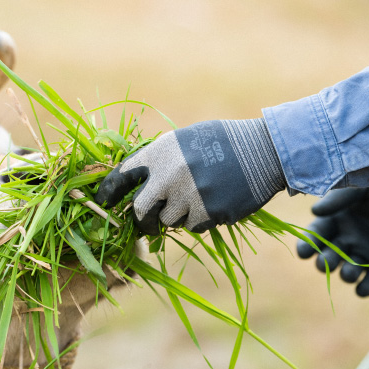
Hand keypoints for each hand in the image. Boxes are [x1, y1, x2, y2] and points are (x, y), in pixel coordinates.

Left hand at [94, 119, 285, 233]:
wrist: (264, 150)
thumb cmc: (222, 142)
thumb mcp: (184, 140)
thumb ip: (159, 161)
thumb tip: (135, 186)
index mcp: (160, 152)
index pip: (121, 177)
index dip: (108, 193)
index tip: (103, 204)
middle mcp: (169, 174)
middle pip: (140, 210)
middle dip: (142, 220)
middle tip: (148, 223)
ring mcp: (189, 196)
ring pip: (167, 221)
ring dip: (176, 216)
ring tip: (196, 197)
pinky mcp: (208, 213)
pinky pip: (191, 227)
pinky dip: (198, 220)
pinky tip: (212, 202)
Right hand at [297, 173, 368, 295]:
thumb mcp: (362, 187)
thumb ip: (339, 198)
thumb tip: (314, 212)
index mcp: (335, 221)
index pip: (315, 236)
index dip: (307, 245)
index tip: (304, 252)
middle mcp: (346, 239)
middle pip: (328, 257)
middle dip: (325, 262)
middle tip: (326, 262)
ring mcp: (365, 253)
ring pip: (348, 271)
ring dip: (346, 275)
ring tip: (350, 273)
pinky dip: (366, 288)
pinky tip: (363, 290)